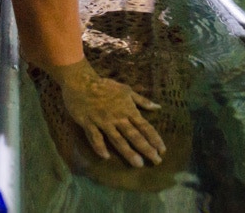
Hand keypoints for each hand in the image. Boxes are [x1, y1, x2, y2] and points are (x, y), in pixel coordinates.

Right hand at [49, 60, 165, 166]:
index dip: (154, 138)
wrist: (81, 81)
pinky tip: (105, 157)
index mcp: (128, 109)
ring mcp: (103, 121)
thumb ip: (142, 100)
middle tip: (157, 161)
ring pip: (117, 139)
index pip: (144, 126)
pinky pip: (95, 137)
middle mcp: (118, 117)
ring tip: (138, 164)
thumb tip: (158, 107)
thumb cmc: (105, 86)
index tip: (163, 150)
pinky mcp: (89, 123)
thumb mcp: (126, 90)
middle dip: (146, 148)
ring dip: (128, 151)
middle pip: (134, 135)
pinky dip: (100, 146)